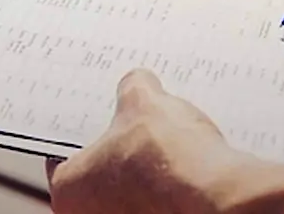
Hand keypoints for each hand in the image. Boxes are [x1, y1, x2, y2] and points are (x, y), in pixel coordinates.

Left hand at [46, 70, 283, 213]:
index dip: (85, 131)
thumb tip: (138, 83)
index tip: (100, 120)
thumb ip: (132, 88)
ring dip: (145, 177)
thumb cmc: (167, 160)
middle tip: (136, 130)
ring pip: (129, 197)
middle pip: (98, 178)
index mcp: (67, 189)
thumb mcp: (144, 101)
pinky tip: (188, 171)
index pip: (63, 155)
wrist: (220, 203)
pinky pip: (158, 206)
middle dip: (118, 155)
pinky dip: (169, 193)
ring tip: (168, 149)